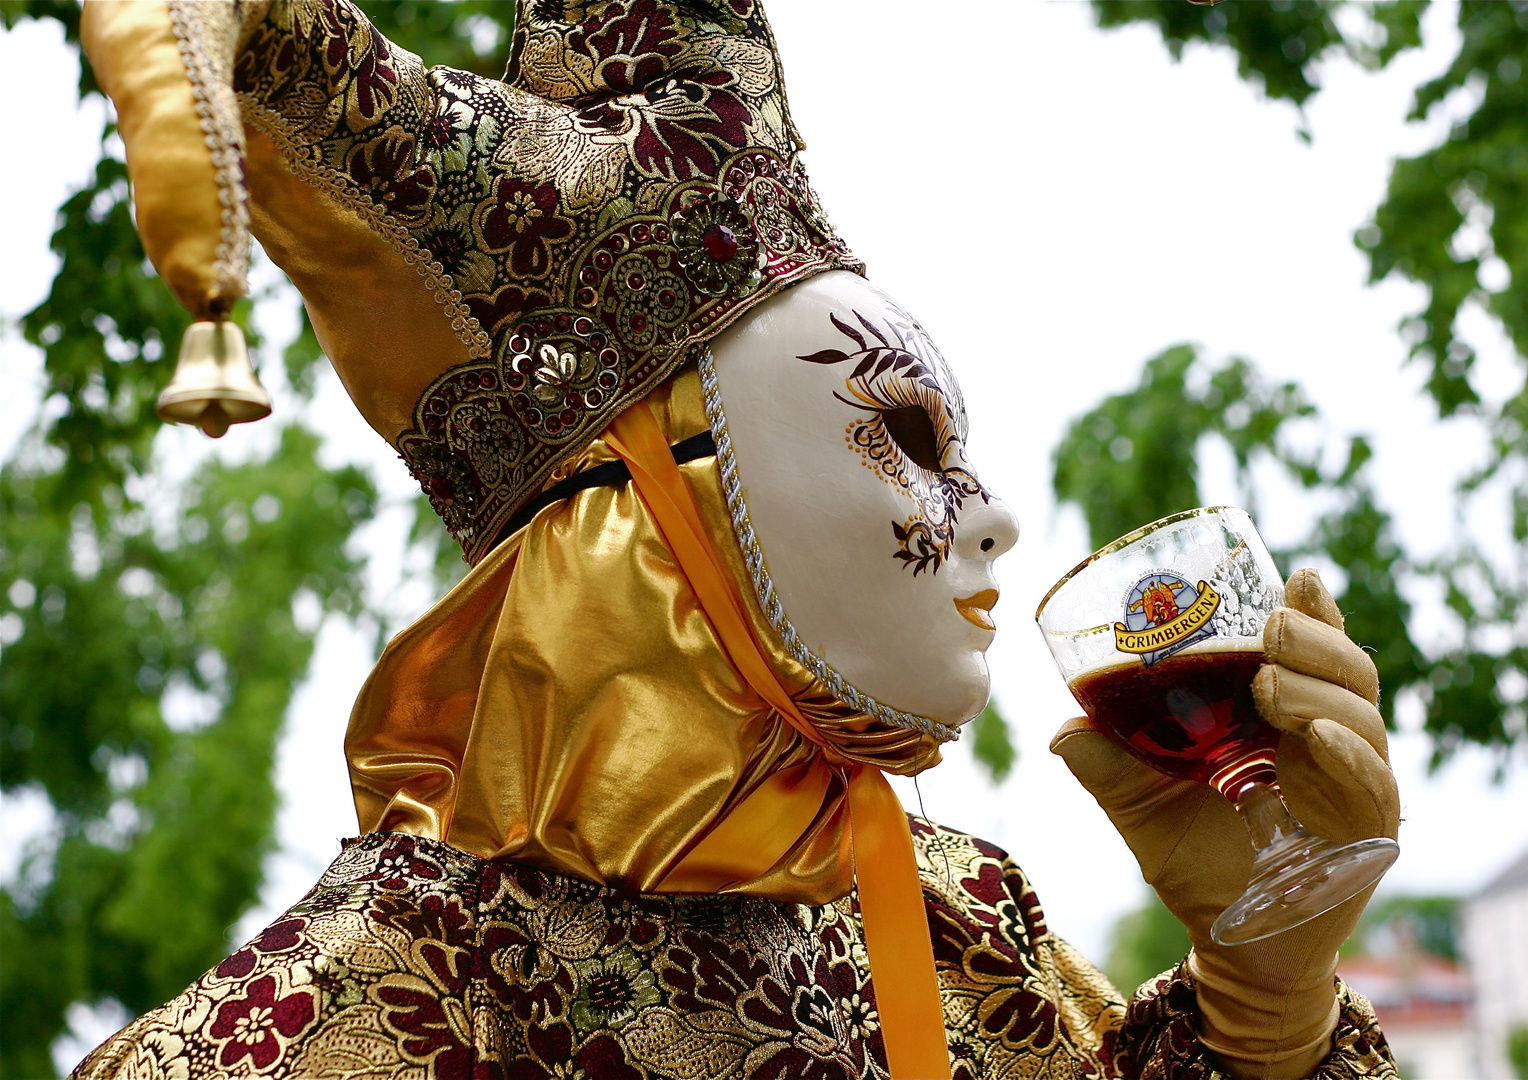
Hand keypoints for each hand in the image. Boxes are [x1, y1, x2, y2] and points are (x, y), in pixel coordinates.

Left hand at [1051, 568, 1399, 1077]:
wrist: (1228, 942)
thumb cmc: (1194, 861)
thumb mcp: (1139, 804)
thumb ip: (1105, 762)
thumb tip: (1061, 729)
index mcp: (1285, 718)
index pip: (1312, 653)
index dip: (1313, 612)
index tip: (1293, 577)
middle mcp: (1328, 742)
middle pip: (1346, 671)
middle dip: (1313, 638)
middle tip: (1271, 626)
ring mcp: (1352, 784)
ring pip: (1359, 716)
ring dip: (1316, 691)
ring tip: (1268, 682)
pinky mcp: (1369, 834)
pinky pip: (1372, 784)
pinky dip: (1345, 753)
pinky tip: (1315, 739)